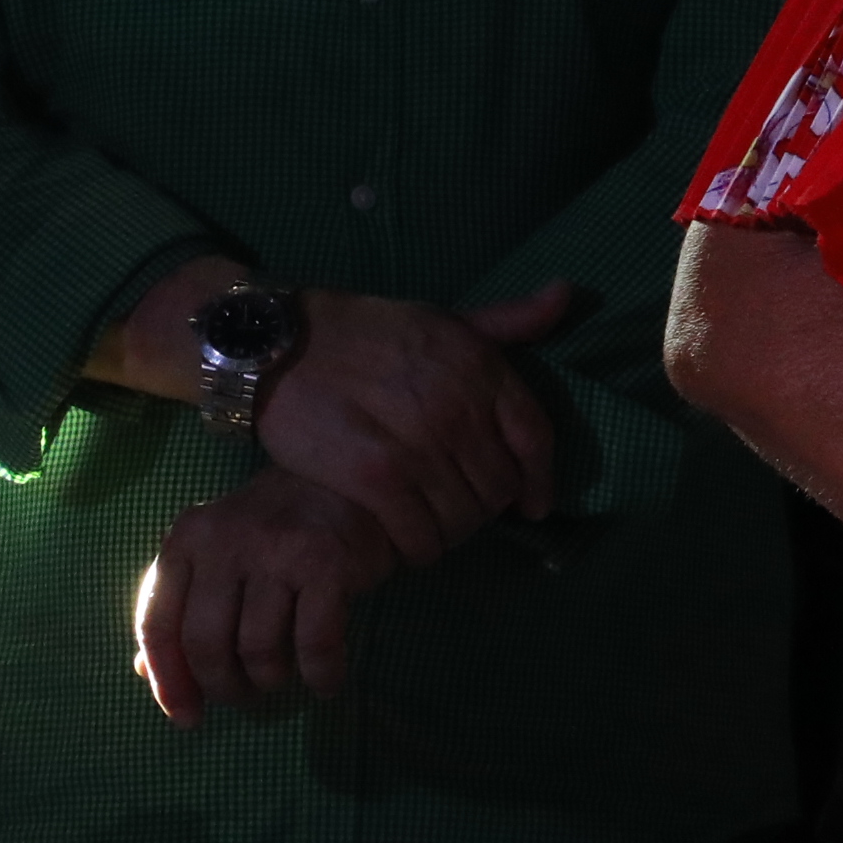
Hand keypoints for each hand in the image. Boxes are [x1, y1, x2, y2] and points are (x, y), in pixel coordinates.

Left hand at [133, 468, 396, 725]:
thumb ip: (182, 606)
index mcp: (188, 538)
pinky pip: (316, 643)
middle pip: (205, 643)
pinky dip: (321, 674)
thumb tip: (145, 671)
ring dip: (270, 680)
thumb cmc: (275, 530)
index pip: (157, 623)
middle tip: (243, 697)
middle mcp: (226, 541)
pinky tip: (326, 682)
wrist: (350, 481)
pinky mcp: (327, 563)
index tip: (186, 717)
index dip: (167, 679)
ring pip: (259, 648)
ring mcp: (278, 550)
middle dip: (223, 686)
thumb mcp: (217, 556)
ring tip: (281, 681)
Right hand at [257, 284, 568, 564]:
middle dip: (487, 508)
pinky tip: (405, 542)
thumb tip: (564, 295)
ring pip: (461, 515)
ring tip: (433, 530)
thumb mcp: (445, 319)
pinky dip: (417, 547)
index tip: (535, 505)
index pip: (534, 437)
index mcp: (482, 367)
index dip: (541, 479)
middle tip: (463, 513)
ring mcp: (416, 443)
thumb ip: (507, 320)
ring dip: (451, 533)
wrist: (279, 344)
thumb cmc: (368, 333)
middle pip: (498, 485)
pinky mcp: (371, 475)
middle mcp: (458, 406)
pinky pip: (416, 532)